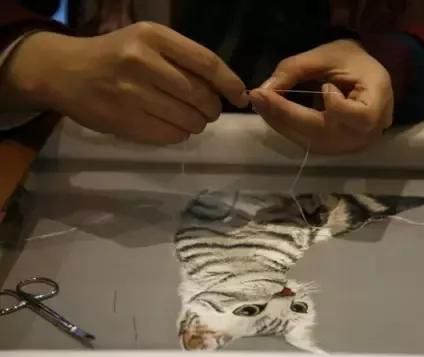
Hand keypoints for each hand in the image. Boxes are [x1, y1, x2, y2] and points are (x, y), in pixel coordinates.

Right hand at [0, 22, 247, 143]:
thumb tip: (227, 88)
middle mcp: (142, 61)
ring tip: (189, 118)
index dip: (230, 83)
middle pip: (201, 95)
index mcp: (153, 36)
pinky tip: (171, 125)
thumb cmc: (116, 56)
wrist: (65, 72)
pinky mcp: (124, 121)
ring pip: (189, 119)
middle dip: (213, 108)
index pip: (207, 63)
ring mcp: (131, 93)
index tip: (240, 96)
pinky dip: (180, 134)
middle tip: (209, 111)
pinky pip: (171, 135)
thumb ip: (184, 60)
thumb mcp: (148, 43)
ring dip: (198, 123)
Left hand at [249, 39, 392, 154]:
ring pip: (313, 142)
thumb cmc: (353, 60)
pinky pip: (310, 143)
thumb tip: (264, 89)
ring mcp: (353, 145)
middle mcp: (369, 132)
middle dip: (287, 115)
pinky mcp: (338, 148)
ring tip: (260, 103)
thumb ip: (296, 69)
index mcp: (378, 102)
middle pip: (325, 132)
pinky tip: (272, 113)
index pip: (358, 117)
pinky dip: (288, 128)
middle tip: (258, 97)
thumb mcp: (327, 55)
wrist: (365, 76)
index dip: (337, 107)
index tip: (325, 87)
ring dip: (283, 123)